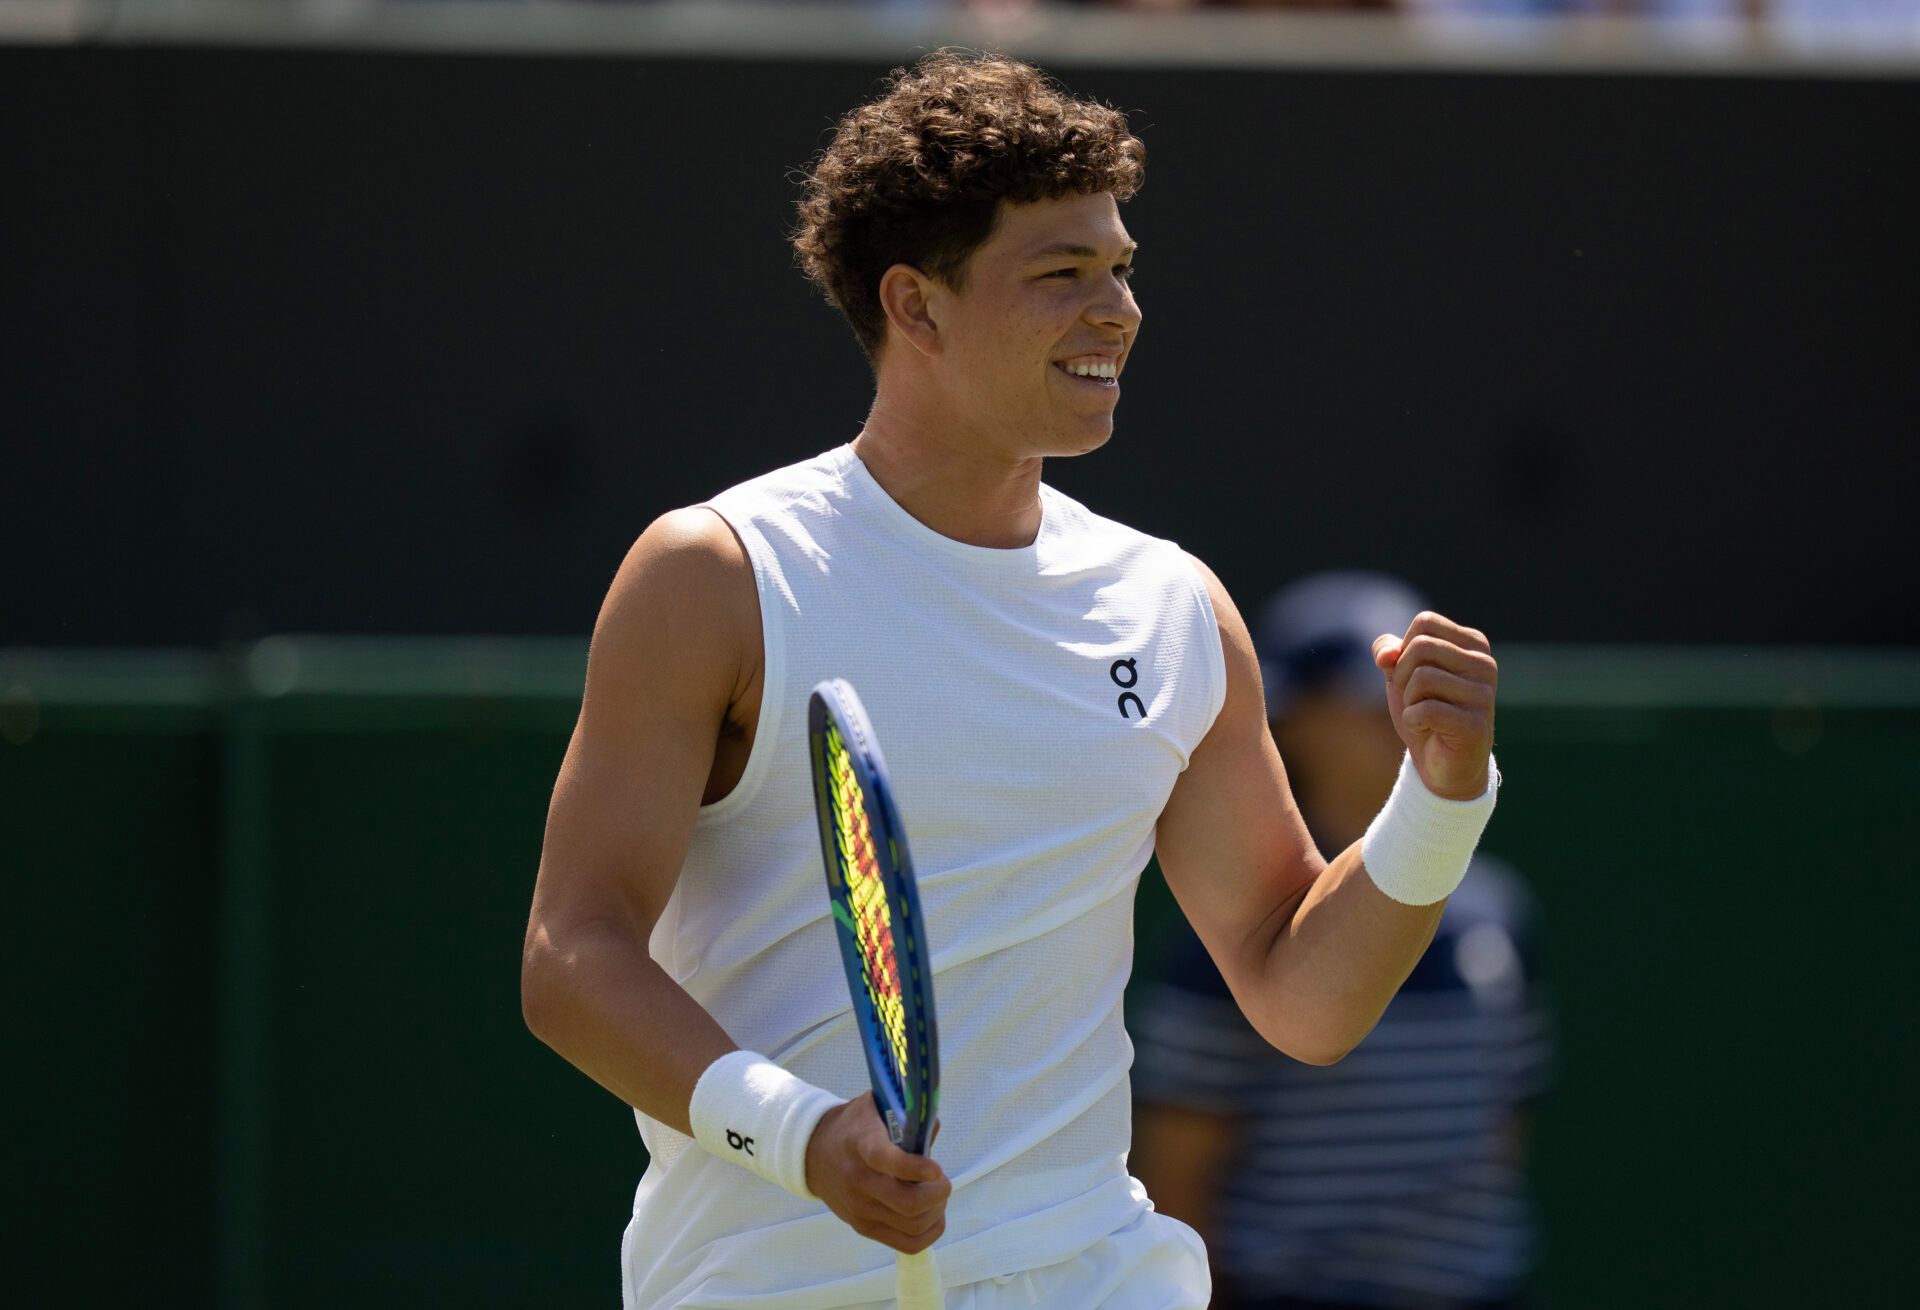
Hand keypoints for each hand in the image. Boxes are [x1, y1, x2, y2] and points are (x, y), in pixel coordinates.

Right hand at [803, 1092, 949, 1254]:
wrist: (815, 1153)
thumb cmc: (856, 1126)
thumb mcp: (876, 1105)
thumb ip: (908, 1112)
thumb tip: (933, 1127)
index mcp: (862, 1143)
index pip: (884, 1159)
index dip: (914, 1167)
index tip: (936, 1168)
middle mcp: (858, 1179)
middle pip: (907, 1202)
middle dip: (938, 1194)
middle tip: (943, 1182)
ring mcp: (860, 1208)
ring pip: (911, 1225)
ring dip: (936, 1212)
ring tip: (937, 1197)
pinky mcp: (863, 1227)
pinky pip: (906, 1244)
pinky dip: (929, 1233)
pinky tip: (933, 1215)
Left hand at [1371, 611, 1496, 800]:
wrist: (1444, 765)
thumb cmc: (1424, 712)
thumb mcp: (1400, 675)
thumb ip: (1388, 652)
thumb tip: (1386, 655)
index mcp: (1473, 644)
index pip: (1425, 622)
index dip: (1404, 649)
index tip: (1411, 674)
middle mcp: (1485, 665)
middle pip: (1421, 646)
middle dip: (1403, 674)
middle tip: (1413, 698)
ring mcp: (1484, 695)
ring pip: (1422, 678)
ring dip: (1409, 701)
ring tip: (1424, 715)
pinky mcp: (1476, 725)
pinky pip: (1426, 709)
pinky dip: (1413, 721)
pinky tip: (1427, 730)